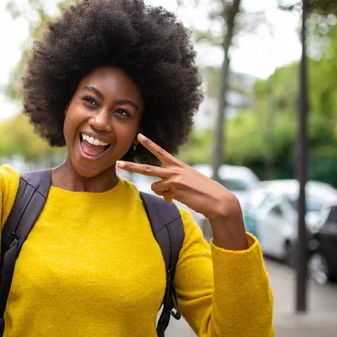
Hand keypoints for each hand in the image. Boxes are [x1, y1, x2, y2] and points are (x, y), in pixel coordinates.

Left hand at [117, 134, 241, 223]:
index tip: (139, 136)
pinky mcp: (174, 189)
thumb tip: (165, 195)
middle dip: (131, 167)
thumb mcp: (188, 184)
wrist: (218, 200)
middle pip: (147, 168)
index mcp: (179, 166)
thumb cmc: (204, 193)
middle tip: (118, 164)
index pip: (161, 152)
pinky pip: (163, 195)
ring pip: (155, 187)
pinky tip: (182, 198)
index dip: (149, 144)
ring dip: (163, 193)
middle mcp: (175, 170)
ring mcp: (173, 179)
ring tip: (178, 194)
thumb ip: (174, 185)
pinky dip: (169, 198)